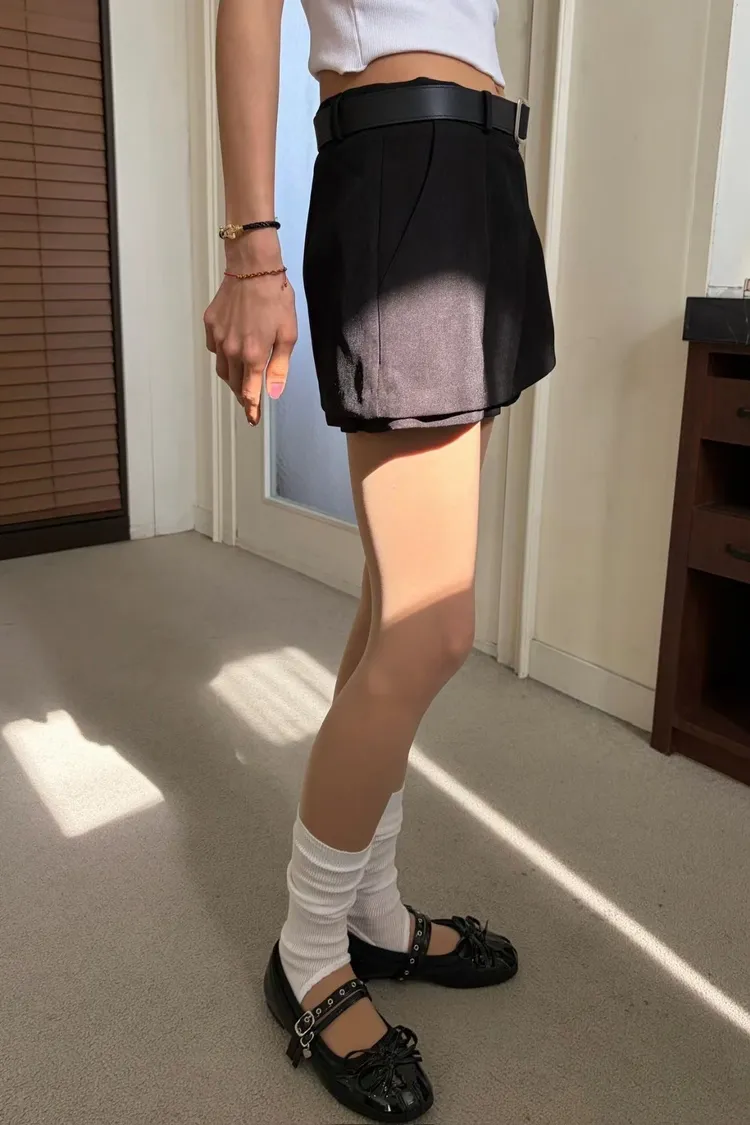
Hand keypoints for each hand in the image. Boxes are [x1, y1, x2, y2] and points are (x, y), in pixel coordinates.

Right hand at [203, 250, 297, 425]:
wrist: (253, 268)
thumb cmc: (276, 299)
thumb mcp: (288, 335)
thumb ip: (279, 367)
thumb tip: (272, 393)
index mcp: (253, 355)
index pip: (249, 392)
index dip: (251, 409)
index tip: (252, 420)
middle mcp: (232, 350)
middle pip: (233, 383)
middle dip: (242, 395)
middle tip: (250, 401)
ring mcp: (218, 337)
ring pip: (222, 369)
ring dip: (232, 378)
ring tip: (241, 380)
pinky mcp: (210, 324)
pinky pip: (215, 349)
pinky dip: (223, 355)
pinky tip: (233, 350)